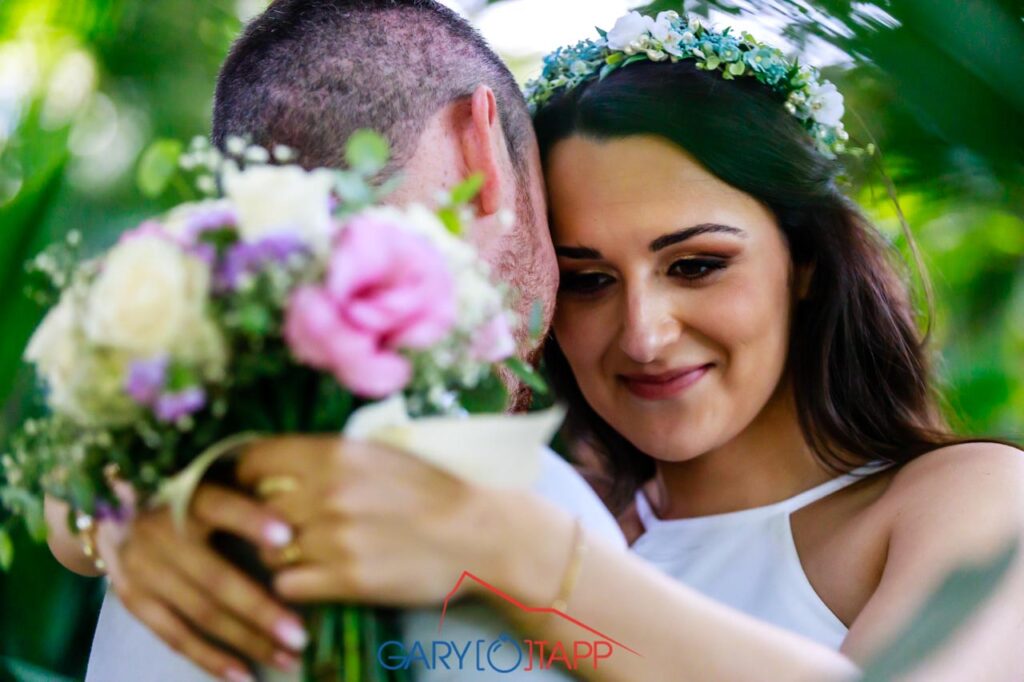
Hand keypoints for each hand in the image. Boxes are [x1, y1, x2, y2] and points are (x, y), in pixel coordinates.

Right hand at [96, 483, 308, 680]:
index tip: (286, 537)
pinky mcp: (134, 599)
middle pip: (215, 578)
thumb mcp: (205, 479)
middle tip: (301, 635)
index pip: (220, 506)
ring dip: (246, 641)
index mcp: (184, 496)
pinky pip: (174, 635)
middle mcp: (161, 534)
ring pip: (201, 613)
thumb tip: (298, 509)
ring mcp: (144, 571)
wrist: (111, 508)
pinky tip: (242, 675)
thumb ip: (245, 488)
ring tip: (287, 658)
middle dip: (260, 610)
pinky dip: (209, 658)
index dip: (251, 521)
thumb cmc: (181, 492)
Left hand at [237, 436, 508, 605]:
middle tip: (283, 524)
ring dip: (280, 553)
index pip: (253, 460)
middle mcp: (327, 493)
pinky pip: (288, 586)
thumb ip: (329, 456)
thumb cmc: (435, 487)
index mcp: (335, 453)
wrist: (482, 532)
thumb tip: (281, 461)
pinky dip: (296, 583)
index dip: (246, 475)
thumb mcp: (380, 451)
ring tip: (305, 551)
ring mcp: (335, 539)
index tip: (254, 485)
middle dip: (264, 519)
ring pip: (268, 551)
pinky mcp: (347, 580)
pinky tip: (317, 576)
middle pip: (256, 510)